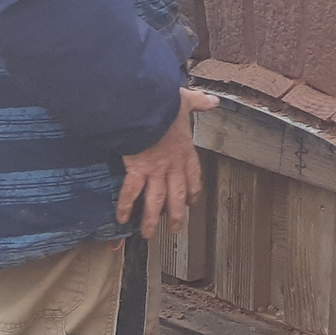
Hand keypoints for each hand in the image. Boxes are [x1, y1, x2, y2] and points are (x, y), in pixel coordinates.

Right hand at [118, 87, 220, 237]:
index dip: (193, 192)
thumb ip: (200, 103)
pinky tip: (121, 219)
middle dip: (176, 215)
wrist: (146, 109)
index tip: (191, 202)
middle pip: (177, 195)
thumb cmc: (164, 105)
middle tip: (175, 229)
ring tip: (150, 234)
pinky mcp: (137, 170)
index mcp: (185, 151)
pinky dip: (125, 206)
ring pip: (156, 200)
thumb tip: (213, 100)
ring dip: (152, 219)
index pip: (193, 177)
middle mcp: (172, 166)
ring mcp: (155, 170)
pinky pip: (131, 193)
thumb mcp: (186, 101)